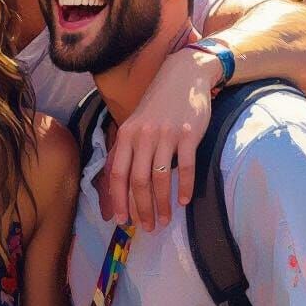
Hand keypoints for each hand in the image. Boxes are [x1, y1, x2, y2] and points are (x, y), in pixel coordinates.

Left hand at [107, 48, 217, 230]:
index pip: (117, 173)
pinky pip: (185, 167)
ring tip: (165, 220)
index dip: (118, 200)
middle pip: (138, 181)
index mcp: (126, 135)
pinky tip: (184, 201)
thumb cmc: (157, 106)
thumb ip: (127, 149)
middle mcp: (142, 136)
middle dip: (142, 209)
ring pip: (160, 178)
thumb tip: (118, 184)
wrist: (182, 77)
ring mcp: (165, 135)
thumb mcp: (135, 124)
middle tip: (148, 228)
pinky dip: (184, 187)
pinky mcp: (189, 134)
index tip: (123, 221)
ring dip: (161, 204)